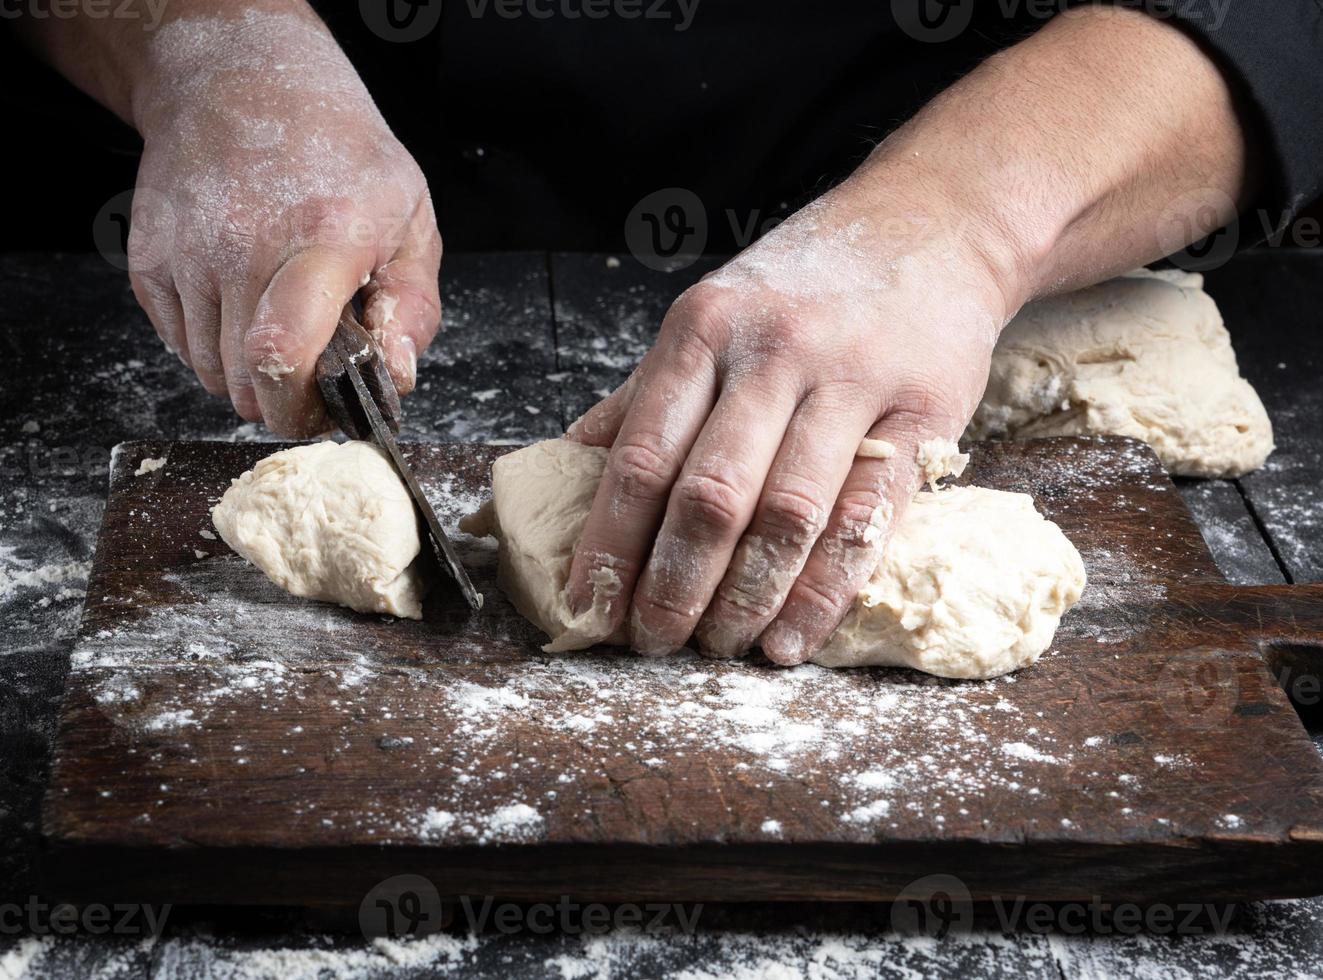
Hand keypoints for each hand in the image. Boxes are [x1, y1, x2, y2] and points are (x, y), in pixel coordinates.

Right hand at [125, 12, 440, 435]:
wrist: (241, 85)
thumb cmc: (338, 155)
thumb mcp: (409, 218)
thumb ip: (412, 307)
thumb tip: (397, 376)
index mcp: (321, 239)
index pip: (285, 353)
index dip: (303, 406)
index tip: (329, 410)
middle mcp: (243, 248)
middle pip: (247, 382)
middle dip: (286, 400)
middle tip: (316, 374)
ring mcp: (188, 256)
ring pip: (212, 375)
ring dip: (249, 375)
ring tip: (282, 325)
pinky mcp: (150, 263)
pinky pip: (181, 347)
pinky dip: (214, 348)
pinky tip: (244, 305)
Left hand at [564, 179, 1010, 663]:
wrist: (933, 224)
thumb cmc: (804, 284)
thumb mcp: (712, 314)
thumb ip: (646, 395)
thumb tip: (569, 467)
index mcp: (703, 328)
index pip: (642, 455)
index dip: (609, 543)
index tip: (588, 607)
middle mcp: (773, 351)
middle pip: (711, 495)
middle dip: (673, 586)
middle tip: (653, 642)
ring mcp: (853, 381)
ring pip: (788, 516)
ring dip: (746, 601)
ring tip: (718, 647)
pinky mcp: (924, 412)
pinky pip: (869, 521)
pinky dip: (825, 592)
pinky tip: (792, 638)